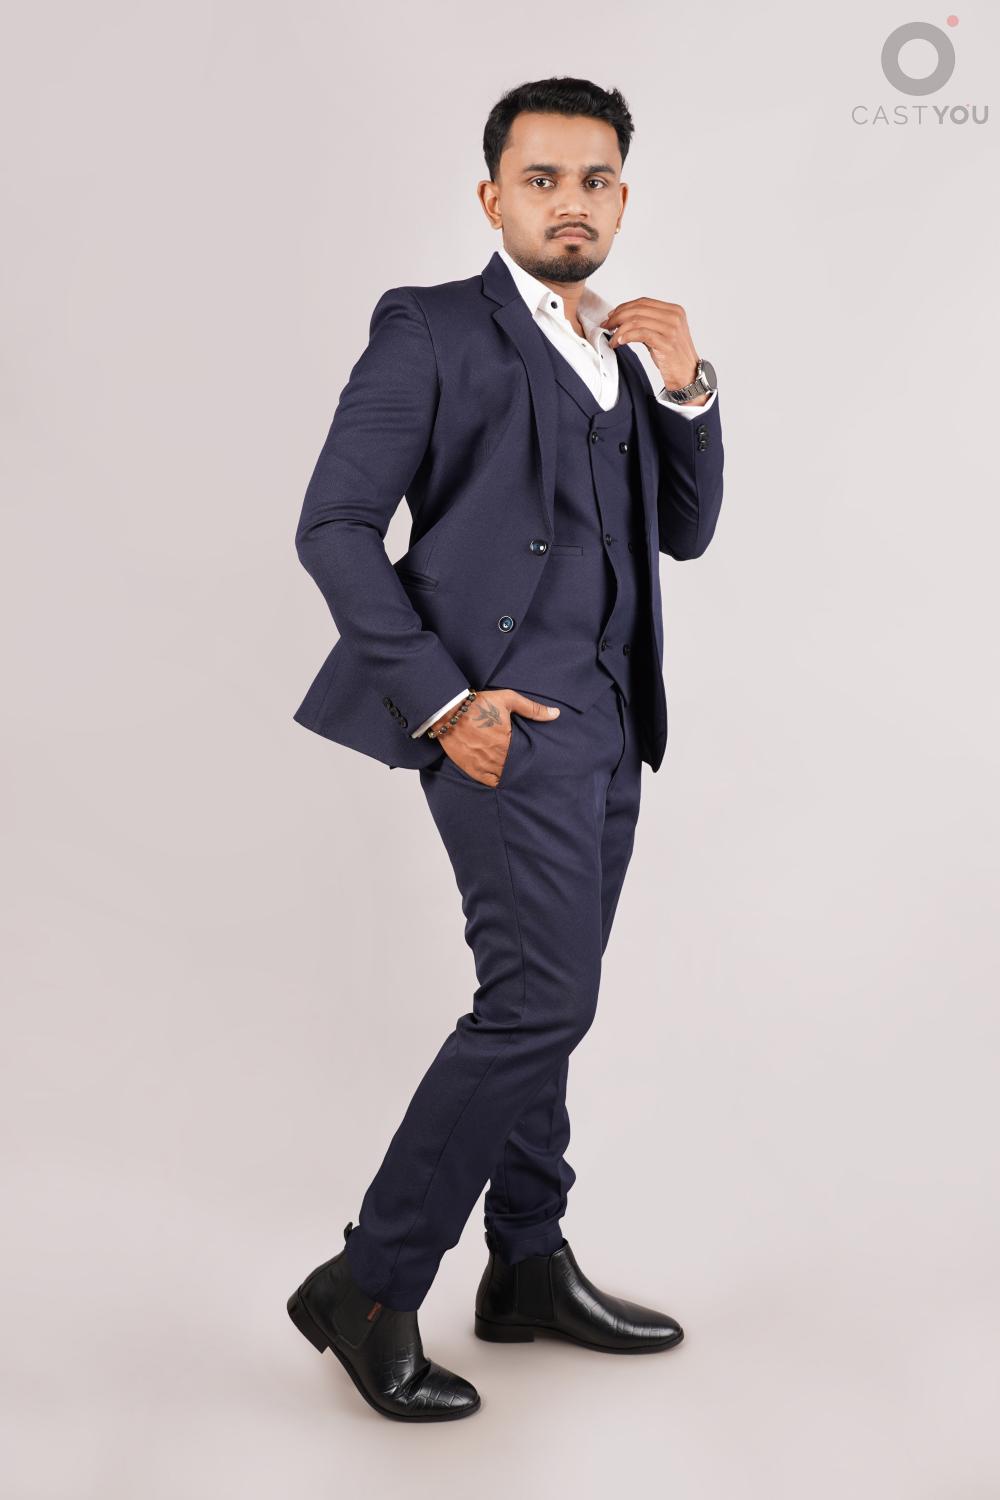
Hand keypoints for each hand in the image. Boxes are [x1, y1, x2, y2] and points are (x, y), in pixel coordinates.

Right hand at [434, 689, 559, 786]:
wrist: (448, 710)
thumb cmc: (479, 703)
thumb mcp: (508, 699)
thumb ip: (533, 708)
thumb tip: (556, 714)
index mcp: (507, 741)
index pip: (526, 757)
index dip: (532, 760)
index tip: (536, 760)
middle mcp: (496, 756)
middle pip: (516, 769)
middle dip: (522, 769)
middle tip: (530, 769)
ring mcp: (482, 764)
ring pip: (504, 777)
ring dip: (511, 776)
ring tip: (519, 775)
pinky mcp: (471, 768)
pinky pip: (488, 782)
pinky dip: (497, 782)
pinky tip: (503, 780)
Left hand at [598, 298, 707, 401]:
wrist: (687, 375)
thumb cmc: (673, 356)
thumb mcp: (661, 333)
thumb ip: (647, 323)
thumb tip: (622, 319)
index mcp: (674, 310)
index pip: (643, 302)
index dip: (624, 307)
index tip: (611, 316)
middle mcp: (674, 316)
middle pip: (638, 310)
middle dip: (618, 317)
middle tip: (606, 326)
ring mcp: (672, 329)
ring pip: (637, 321)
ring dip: (619, 330)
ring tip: (612, 339)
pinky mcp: (666, 342)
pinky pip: (641, 334)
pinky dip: (626, 336)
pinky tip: (619, 342)